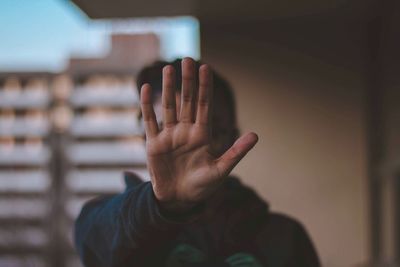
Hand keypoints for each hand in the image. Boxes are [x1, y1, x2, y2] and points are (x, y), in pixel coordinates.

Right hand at [140, 58, 257, 211]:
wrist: (180, 200)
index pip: (204, 105)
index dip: (205, 86)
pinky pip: (150, 121)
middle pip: (187, 101)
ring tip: (169, 69)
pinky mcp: (154, 144)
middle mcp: (186, 131)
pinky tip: (146, 89)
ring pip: (169, 106)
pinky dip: (148, 105)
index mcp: (202, 135)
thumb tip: (256, 135)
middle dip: (188, 81)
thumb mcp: (222, 170)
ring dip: (169, 88)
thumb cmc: (202, 187)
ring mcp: (169, 136)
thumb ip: (236, 152)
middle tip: (187, 59)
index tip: (205, 67)